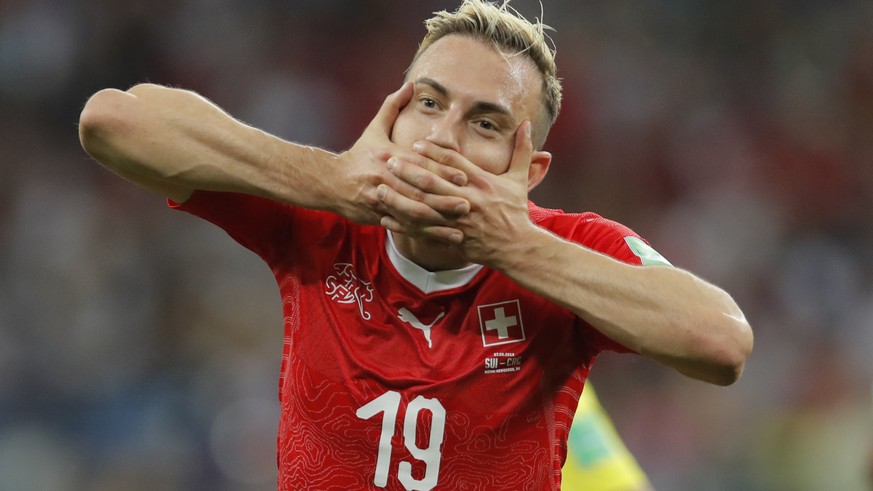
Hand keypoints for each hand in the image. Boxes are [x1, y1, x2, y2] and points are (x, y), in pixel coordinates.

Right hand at [332, 83, 468, 225]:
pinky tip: (441, 238)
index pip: (420, 165)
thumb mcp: (374, 129)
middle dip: (445, 200)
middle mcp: (387, 178)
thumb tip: (410, 84)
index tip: (465, 177)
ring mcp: (382, 200)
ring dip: (437, 222)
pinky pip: (404, 227)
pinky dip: (424, 235)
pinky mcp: (378, 217)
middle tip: (468, 205)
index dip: (443, 172)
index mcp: (390, 157)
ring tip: (459, 228)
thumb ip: (393, 106)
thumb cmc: (358, 155)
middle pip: (419, 192)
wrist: (329, 181)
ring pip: (412, 213)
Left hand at [380, 121, 537, 266]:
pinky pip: (422, 230)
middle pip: (432, 182)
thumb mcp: (520, 179)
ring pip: (423, 207)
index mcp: (481, 182)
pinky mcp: (451, 237)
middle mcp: (467, 199)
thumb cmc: (516, 212)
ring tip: (380, 187)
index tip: (416, 144)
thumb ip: (523, 150)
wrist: (517, 247)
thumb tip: (527, 123)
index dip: (433, 152)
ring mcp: (457, 220)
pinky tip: (386, 218)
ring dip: (399, 197)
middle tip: (388, 159)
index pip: (453, 162)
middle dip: (408, 170)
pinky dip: (403, 225)